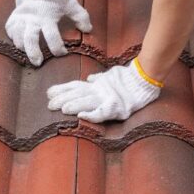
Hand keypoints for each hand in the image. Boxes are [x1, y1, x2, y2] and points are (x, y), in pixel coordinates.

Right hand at [5, 0, 91, 65]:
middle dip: (33, 53)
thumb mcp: (71, 4)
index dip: (58, 48)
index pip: (52, 36)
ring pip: (18, 35)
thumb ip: (81, 16)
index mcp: (48, 16)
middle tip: (38, 63)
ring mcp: (22, 16)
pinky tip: (18, 41)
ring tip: (27, 52)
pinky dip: (13, 36)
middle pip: (30, 39)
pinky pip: (10, 28)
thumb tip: (88, 30)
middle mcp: (33, 18)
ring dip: (22, 46)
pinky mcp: (15, 14)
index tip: (62, 52)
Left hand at [46, 59, 161, 121]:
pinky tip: (82, 117)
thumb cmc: (128, 79)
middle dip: (62, 99)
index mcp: (97, 84)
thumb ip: (100, 79)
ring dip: (74, 106)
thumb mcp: (111, 76)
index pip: (76, 86)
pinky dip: (92, 115)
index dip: (62, 89)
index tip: (48, 92)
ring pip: (87, 102)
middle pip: (78, 94)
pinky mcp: (116, 108)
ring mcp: (107, 98)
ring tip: (61, 109)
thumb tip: (90, 79)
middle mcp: (99, 91)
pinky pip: (102, 113)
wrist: (144, 80)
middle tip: (49, 104)